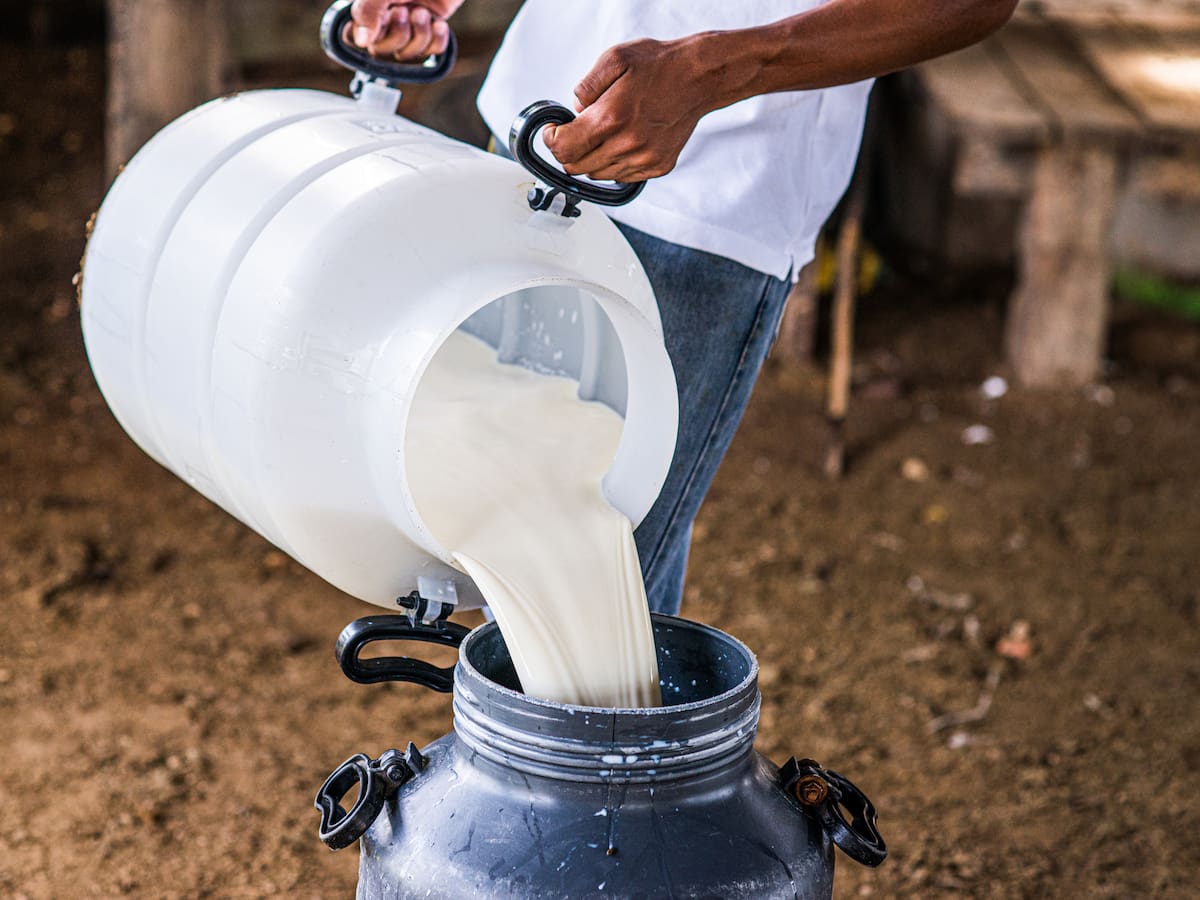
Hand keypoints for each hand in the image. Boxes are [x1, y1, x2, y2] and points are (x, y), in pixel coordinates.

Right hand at [346, 0, 462, 60]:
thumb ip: (368, 10)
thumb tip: (361, 41)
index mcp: (369, 4)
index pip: (355, 36)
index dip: (368, 36)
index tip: (383, 19)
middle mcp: (386, 15)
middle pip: (382, 50)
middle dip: (398, 34)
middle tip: (406, 10)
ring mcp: (410, 22)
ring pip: (407, 53)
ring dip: (419, 35)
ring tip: (423, 11)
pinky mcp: (432, 26)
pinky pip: (432, 51)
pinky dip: (437, 40)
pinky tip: (440, 23)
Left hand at [543, 37, 715, 182]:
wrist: (699, 78)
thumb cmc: (660, 66)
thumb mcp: (614, 59)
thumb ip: (586, 87)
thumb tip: (574, 110)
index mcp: (612, 118)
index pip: (564, 147)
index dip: (551, 140)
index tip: (552, 131)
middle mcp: (628, 144)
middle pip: (576, 166)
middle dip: (567, 150)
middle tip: (573, 132)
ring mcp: (644, 159)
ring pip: (597, 174)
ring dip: (591, 157)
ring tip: (602, 132)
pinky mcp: (658, 166)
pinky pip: (622, 177)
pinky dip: (613, 163)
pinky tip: (621, 141)